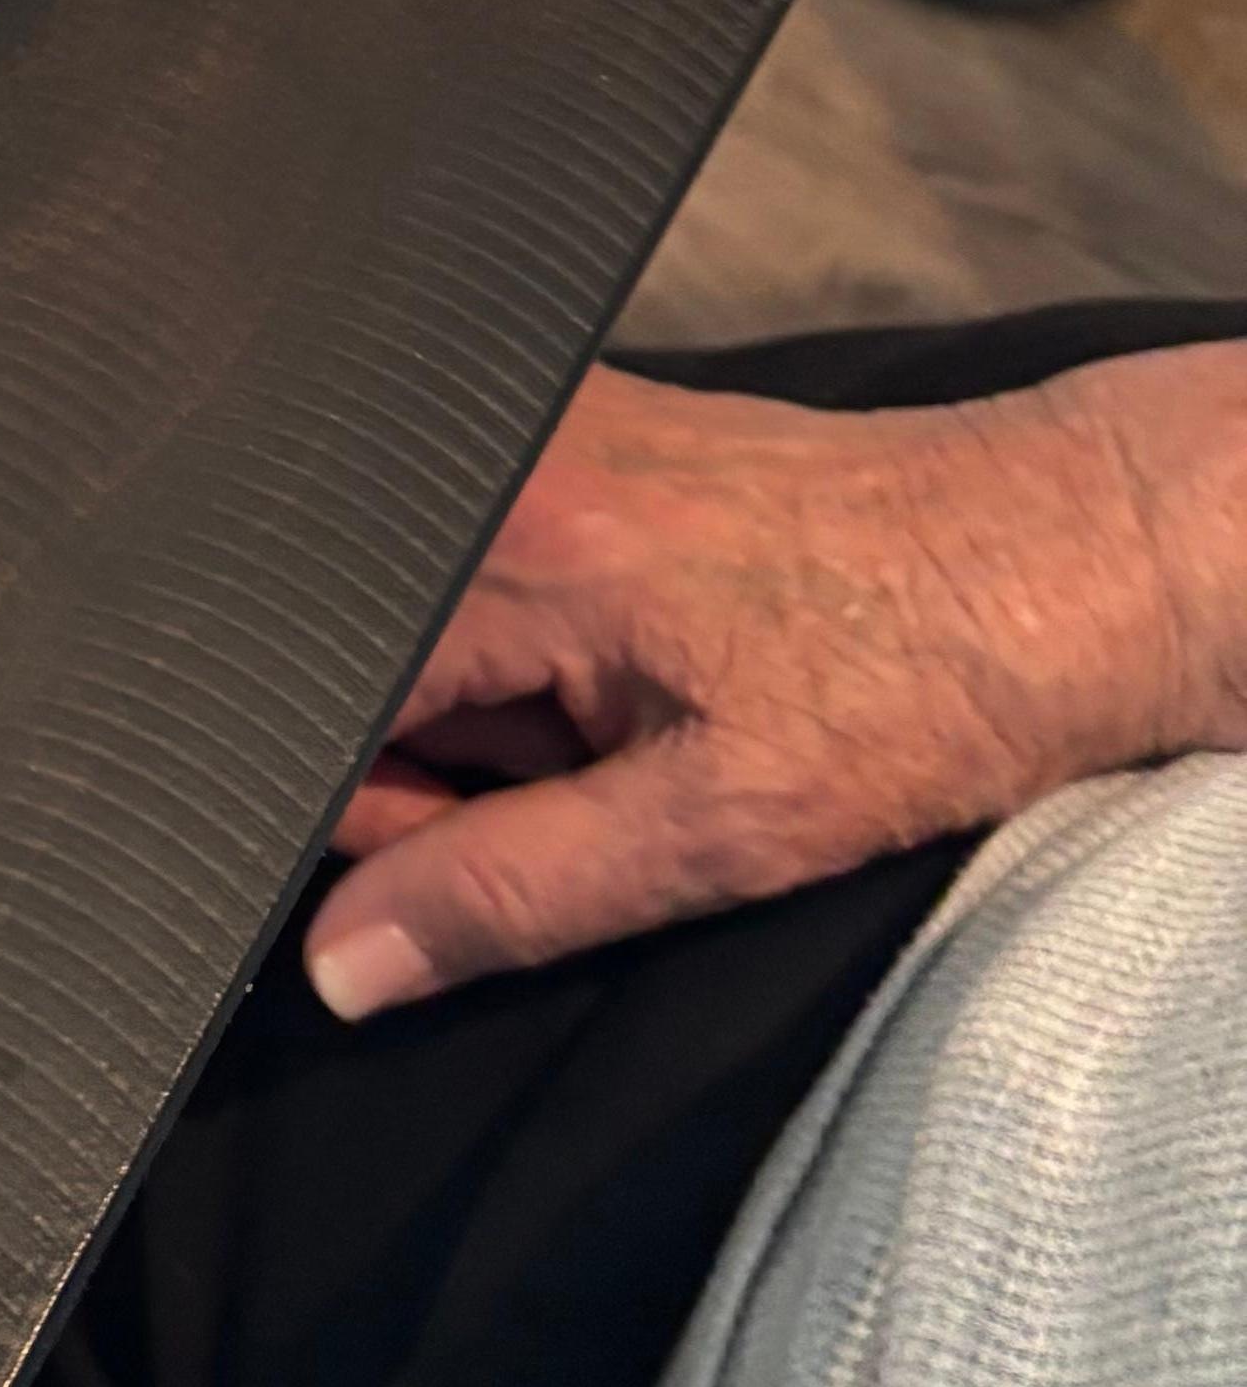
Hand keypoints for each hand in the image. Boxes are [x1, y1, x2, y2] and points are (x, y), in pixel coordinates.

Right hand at [306, 346, 1246, 1017]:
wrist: (1067, 555)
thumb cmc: (924, 683)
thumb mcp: (721, 830)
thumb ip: (509, 893)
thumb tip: (342, 961)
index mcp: (506, 549)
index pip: (320, 709)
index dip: (376, 813)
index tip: (480, 854)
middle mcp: (494, 459)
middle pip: (353, 654)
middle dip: (441, 754)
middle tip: (598, 782)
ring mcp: (530, 426)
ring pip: (415, 613)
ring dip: (497, 697)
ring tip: (643, 708)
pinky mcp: (574, 425)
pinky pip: (480, 562)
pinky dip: (534, 637)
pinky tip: (640, 655)